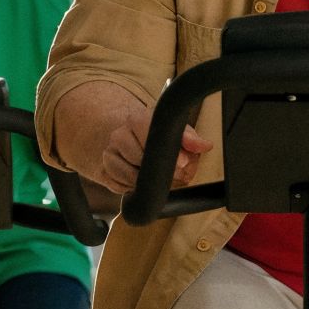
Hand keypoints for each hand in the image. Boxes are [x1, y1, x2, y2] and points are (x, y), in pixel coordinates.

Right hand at [83, 106, 203, 196]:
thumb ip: (190, 138)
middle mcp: (118, 135)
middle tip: (177, 174)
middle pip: (139, 158)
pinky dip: (136, 189)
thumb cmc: (157, 138)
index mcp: (136, 119)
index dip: (167, 150)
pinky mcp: (104, 173)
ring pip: (130, 176)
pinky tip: (143, 182)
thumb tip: (204, 145)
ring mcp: (108, 154)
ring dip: (149, 183)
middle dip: (161, 171)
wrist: (130, 143)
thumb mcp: (177, 133)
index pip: (148, 131)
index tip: (183, 162)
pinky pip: (121, 188)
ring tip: (159, 178)